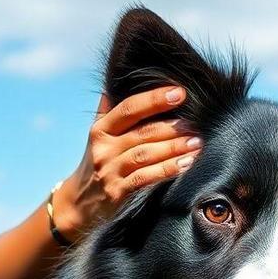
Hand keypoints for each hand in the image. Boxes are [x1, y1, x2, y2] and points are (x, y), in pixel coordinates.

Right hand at [52, 85, 200, 240]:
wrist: (79, 203)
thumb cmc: (99, 161)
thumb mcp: (100, 134)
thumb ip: (111, 108)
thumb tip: (120, 75)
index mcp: (100, 129)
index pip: (128, 108)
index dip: (154, 99)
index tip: (179, 93)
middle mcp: (103, 149)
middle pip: (142, 133)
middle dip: (172, 127)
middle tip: (197, 123)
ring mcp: (109, 171)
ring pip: (146, 155)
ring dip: (174, 148)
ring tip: (197, 143)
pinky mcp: (117, 192)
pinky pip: (145, 178)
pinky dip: (167, 170)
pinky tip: (186, 164)